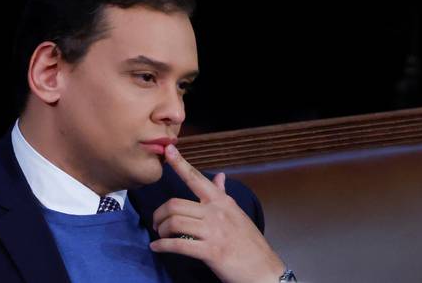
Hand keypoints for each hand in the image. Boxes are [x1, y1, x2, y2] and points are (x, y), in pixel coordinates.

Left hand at [150, 144, 284, 282]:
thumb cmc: (249, 242)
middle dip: (159, 214)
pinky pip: (178, 245)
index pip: (196, 178)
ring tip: (160, 236)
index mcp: (221, 202)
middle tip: (157, 223)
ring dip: (161, 230)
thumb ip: (223, 195)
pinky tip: (157, 248)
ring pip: (174, 223)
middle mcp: (216, 212)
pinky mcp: (210, 251)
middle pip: (175, 205)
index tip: (168, 150)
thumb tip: (219, 176)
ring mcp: (213, 232)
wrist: (264, 269)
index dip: (180, 164)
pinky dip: (163, 246)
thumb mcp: (237, 214)